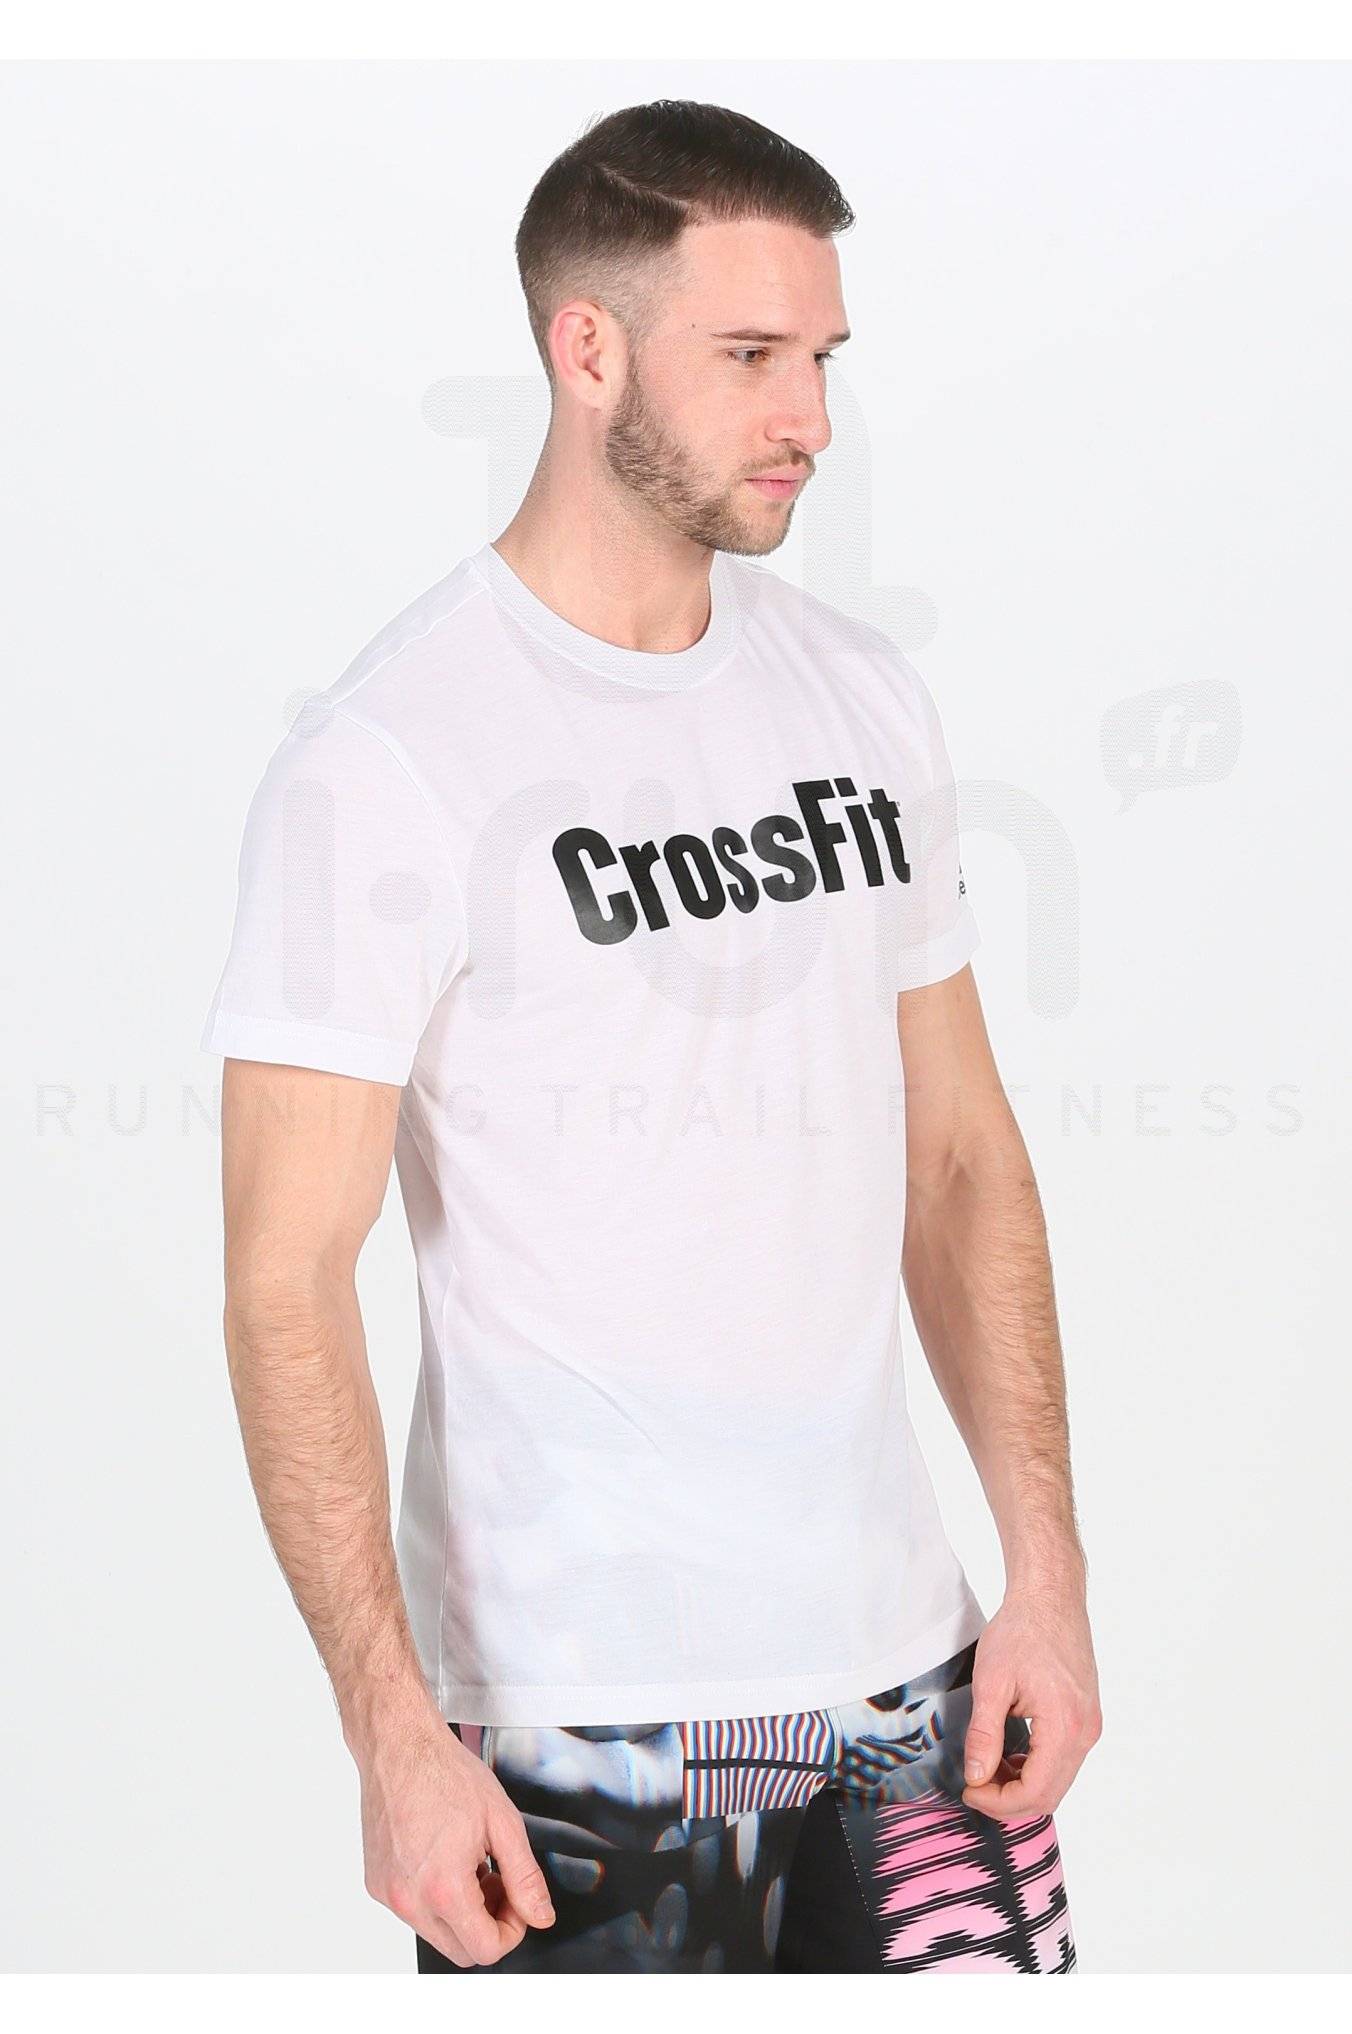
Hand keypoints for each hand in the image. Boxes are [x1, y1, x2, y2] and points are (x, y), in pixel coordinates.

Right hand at [352, 1698, 555, 1966]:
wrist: (399, 1746)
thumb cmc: (445, 1773)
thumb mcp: (502, 1822)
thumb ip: (525, 1878)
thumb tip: (540, 1916)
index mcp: (444, 1888)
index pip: (485, 1950)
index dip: (513, 1930)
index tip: (517, 1902)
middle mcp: (409, 1899)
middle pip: (461, 1951)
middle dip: (488, 1924)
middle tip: (498, 1882)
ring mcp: (388, 1894)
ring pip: (436, 1933)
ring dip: (461, 1912)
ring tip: (472, 1864)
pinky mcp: (375, 1883)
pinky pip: (413, 1911)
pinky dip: (434, 1897)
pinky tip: (444, 1858)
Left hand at [961, 1578, 1101, 1822]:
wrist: (1050, 1597)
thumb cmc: (1022, 1630)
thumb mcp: (991, 1681)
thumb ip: (984, 1734)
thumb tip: (976, 1777)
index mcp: (1065, 1726)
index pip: (1035, 1792)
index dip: (998, 1803)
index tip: (969, 1791)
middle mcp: (1085, 1732)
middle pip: (1050, 1795)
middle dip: (1009, 1800)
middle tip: (974, 1785)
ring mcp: (1089, 1726)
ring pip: (1058, 1781)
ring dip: (1022, 1785)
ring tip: (987, 1767)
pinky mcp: (1086, 1717)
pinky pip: (1063, 1761)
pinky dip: (1035, 1768)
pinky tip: (1009, 1754)